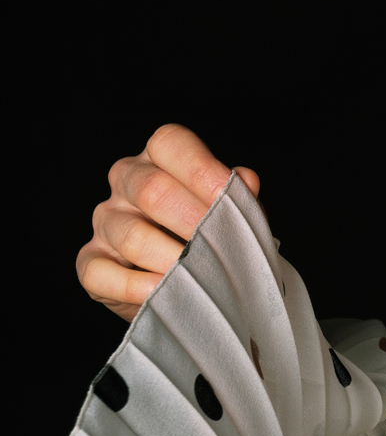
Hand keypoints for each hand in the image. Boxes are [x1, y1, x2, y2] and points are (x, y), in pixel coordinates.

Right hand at [76, 124, 261, 320]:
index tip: (231, 198)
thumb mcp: (226, 208)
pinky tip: (163, 292)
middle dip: (193, 219)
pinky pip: (102, 273)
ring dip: (171, 259)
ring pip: (132, 236)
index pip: (170, 143)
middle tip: (222, 244)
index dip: (202, 170)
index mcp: (158, 157)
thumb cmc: (208, 231)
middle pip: (151, 189)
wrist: (182, 278)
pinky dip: (135, 287)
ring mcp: (105, 221)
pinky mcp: (89, 260)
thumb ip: (236, 194)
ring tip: (201, 275)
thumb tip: (246, 182)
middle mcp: (125, 181)